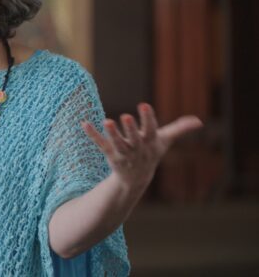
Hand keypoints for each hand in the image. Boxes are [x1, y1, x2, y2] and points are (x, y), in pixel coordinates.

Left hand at [81, 103, 202, 189]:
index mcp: (150, 142)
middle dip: (130, 129)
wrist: (136, 178)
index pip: (150, 129)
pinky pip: (100, 144)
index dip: (148, 118)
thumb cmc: (151, 153)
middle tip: (125, 116)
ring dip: (112, 133)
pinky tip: (85, 124)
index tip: (144, 105)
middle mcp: (137, 148)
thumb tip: (198, 121)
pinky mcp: (110, 154)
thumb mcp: (165, 141)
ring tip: (106, 121)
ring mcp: (123, 152)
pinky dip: (93, 134)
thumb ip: (180, 129)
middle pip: (134, 139)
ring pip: (117, 143)